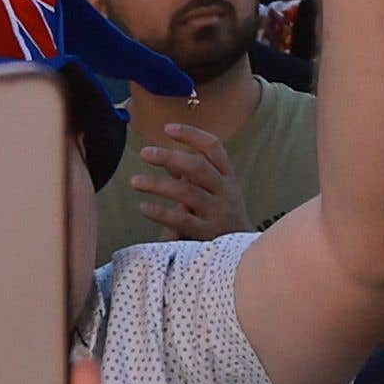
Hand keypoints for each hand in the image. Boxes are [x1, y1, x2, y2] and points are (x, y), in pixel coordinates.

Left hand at [120, 117, 243, 241]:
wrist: (248, 255)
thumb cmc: (223, 217)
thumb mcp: (216, 192)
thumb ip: (192, 176)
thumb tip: (164, 157)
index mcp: (228, 176)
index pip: (213, 147)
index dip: (191, 134)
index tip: (167, 128)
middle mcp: (226, 191)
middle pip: (198, 167)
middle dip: (169, 157)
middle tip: (145, 152)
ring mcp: (218, 213)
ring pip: (187, 192)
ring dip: (158, 185)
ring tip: (135, 181)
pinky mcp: (208, 235)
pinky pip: (182, 220)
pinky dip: (161, 213)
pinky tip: (144, 207)